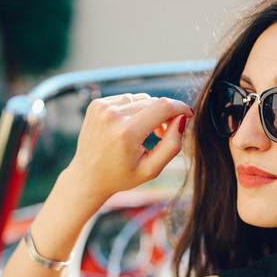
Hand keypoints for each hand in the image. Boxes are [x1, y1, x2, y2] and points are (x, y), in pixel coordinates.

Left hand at [65, 93, 193, 200]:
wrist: (87, 177)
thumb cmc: (121, 176)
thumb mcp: (151, 169)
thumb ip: (171, 145)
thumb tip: (181, 120)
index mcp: (127, 133)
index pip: (163, 106)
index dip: (181, 108)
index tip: (188, 115)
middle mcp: (112, 115)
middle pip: (153, 102)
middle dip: (165, 114)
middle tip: (163, 134)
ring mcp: (101, 108)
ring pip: (140, 99)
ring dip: (148, 112)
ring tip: (145, 133)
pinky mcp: (95, 104)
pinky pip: (126, 99)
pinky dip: (133, 110)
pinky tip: (129, 127)